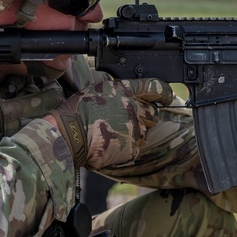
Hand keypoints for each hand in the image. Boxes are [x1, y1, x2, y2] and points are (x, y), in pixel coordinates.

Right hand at [49, 78, 173, 168]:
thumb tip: (129, 92)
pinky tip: (112, 143)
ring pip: (145, 132)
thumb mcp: (97, 89)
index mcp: (126, 91)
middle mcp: (133, 108)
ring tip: (115, 132)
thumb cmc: (78, 111)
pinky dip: (127, 146)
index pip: (156, 87)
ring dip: (135, 132)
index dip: (165, 92)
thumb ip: (118, 90)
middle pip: (154, 113)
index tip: (167, 96)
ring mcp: (134, 129)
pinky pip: (136, 147)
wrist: (69, 135)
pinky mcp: (131, 148)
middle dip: (146, 116)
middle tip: (129, 119)